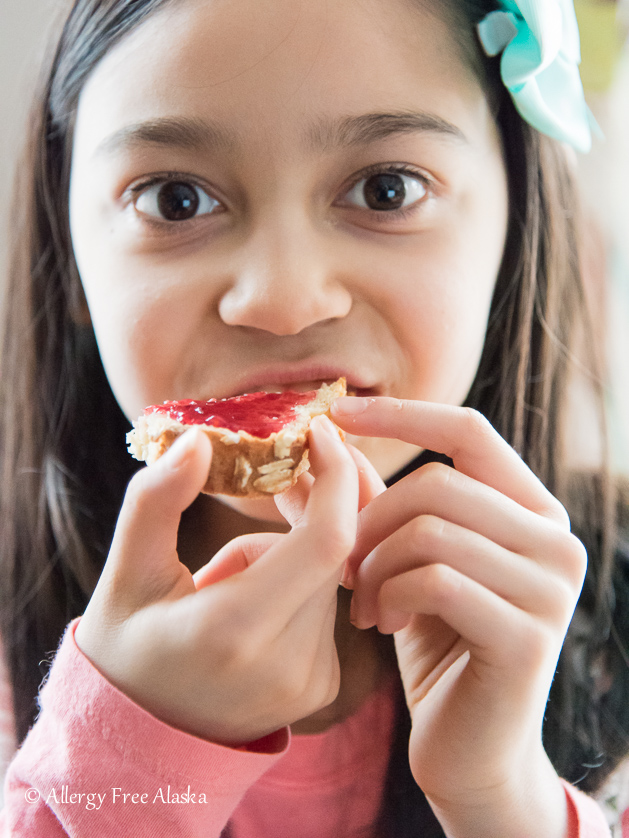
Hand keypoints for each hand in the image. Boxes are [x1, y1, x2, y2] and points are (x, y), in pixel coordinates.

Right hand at [74, 415, 358, 745]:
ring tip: (222, 578)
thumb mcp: (126, 572)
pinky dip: (296, 584)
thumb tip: (199, 440)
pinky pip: (325, 604)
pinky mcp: (322, 686)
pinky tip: (247, 603)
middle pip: (331, 549)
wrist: (144, 735)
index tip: (317, 432)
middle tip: (268, 478)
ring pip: (328, 573)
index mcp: (236, 629)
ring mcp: (311, 682)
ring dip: (288, 551)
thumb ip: (157, 500)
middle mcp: (287, 663)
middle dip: (304, 505)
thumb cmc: (127, 647)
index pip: (327, 541)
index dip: (335, 478)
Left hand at [331, 396, 587, 837]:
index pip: (470, 431)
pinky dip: (391, 596)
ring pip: (432, 531)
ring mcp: (551, 589)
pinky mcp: (529, 636)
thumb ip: (373, 505)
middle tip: (344, 567)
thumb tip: (323, 444)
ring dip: (376, 566)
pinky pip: (437, 581)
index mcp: (532, 510)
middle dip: (370, 523)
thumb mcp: (404, 561)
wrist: (469, 746)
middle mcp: (556, 540)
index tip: (340, 412)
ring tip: (362, 601)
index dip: (402, 415)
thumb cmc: (436, 642)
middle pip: (438, 485)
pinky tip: (381, 624)